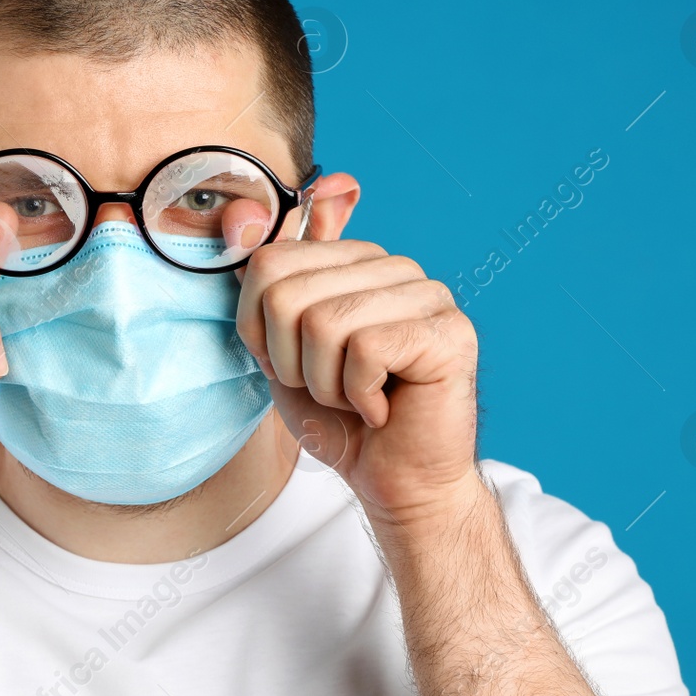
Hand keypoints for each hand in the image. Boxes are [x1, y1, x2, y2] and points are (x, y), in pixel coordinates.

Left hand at [235, 239, 480, 524]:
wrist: (397, 484)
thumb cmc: (340, 420)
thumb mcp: (283, 349)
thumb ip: (272, 284)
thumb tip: (246, 211)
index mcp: (355, 261)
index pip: (268, 262)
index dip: (258, 329)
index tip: (290, 364)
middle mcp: (395, 267)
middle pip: (287, 294)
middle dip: (289, 362)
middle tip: (328, 390)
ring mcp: (428, 295)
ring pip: (324, 324)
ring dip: (325, 383)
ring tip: (357, 399)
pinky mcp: (450, 332)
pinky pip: (366, 350)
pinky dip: (359, 395)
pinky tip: (383, 409)